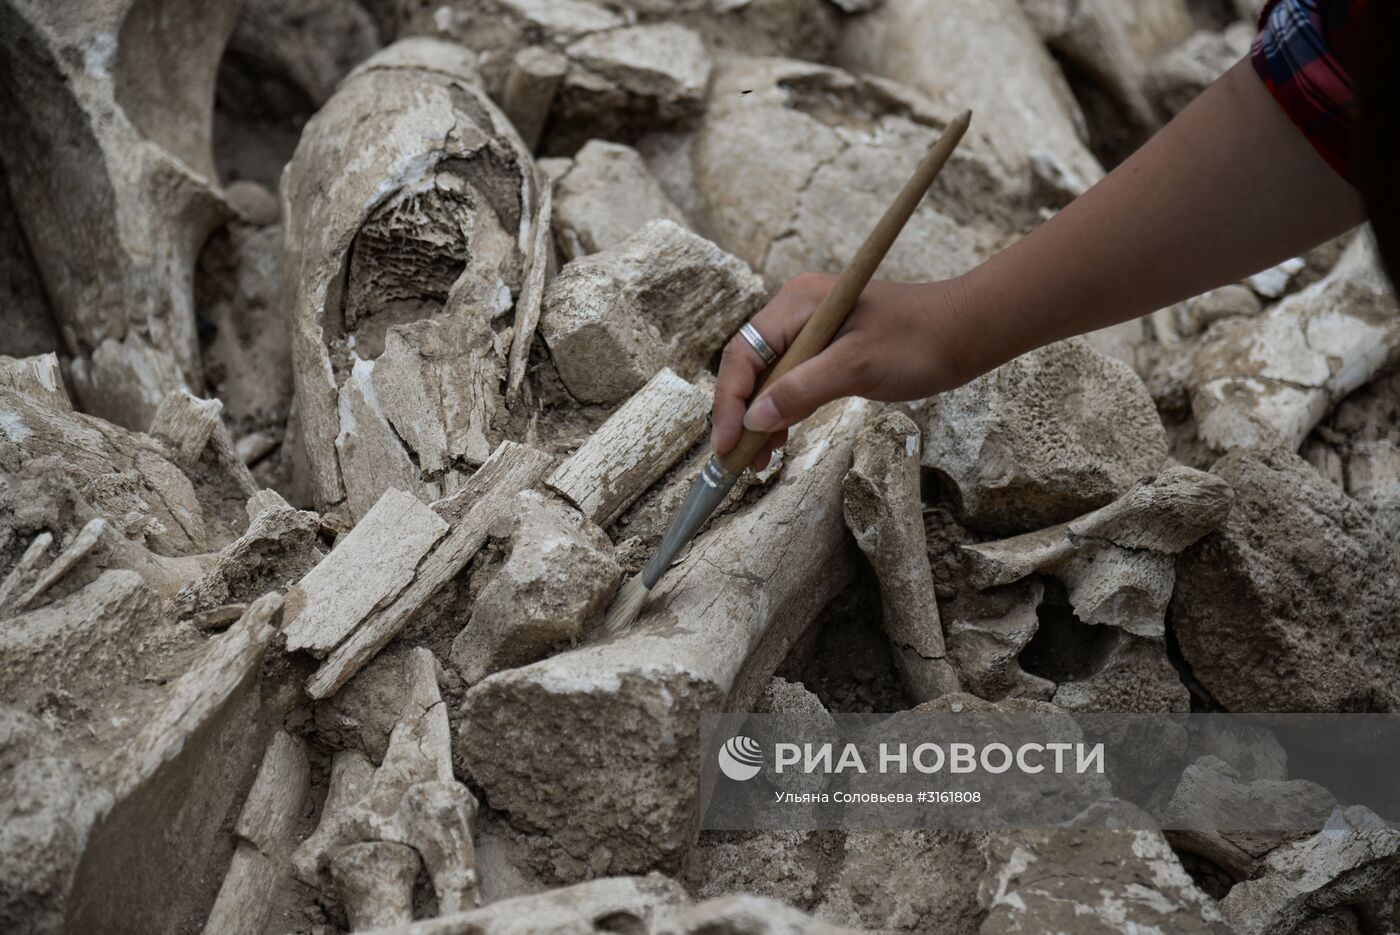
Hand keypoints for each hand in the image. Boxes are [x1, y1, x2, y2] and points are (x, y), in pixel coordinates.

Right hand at [712, 272, 976, 470]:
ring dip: (758, 420)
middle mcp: (796, 312)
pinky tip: (779, 442)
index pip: (743, 355)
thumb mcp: (858, 367)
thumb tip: (754, 420)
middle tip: (737, 462)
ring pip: (767, 380)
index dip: (730, 403)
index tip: (727, 445)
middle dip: (739, 416)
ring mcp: (810, 331)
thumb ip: (802, 391)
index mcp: (797, 304)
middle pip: (748, 368)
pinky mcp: (826, 351)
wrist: (967, 332)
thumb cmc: (919, 341)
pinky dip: (782, 413)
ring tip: (757, 462)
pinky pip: (790, 383)